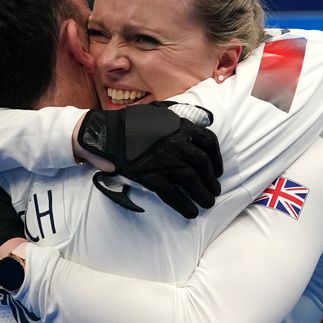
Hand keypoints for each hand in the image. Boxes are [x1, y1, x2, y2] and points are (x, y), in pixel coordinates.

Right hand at [78, 102, 222, 218]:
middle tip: (214, 191)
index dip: (216, 159)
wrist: (104, 133)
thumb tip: (205, 120)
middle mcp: (174, 142)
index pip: (208, 142)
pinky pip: (171, 193)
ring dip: (202, 194)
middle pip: (202, 164)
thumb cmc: (130, 121)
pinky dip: (183, 204)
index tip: (218, 171)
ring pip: (190, 180)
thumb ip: (181, 115)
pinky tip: (190, 212)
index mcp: (179, 126)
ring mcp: (162, 159)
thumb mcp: (159, 110)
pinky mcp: (148, 175)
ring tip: (207, 204)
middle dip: (211, 180)